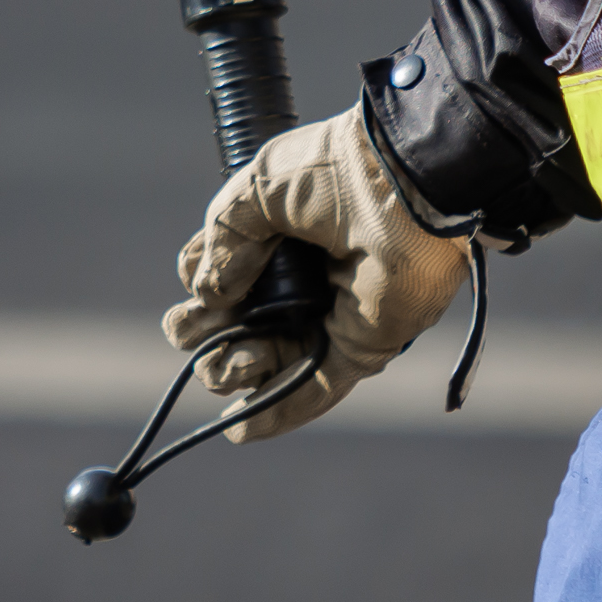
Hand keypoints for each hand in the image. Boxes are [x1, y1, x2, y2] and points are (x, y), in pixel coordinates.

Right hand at [160, 112, 470, 442]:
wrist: (403, 184)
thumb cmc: (333, 172)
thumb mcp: (258, 189)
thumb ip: (223, 239)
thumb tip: (207, 297)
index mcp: (273, 237)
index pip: (217, 276)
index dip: (199, 285)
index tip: (200, 281)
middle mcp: (295, 280)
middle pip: (229, 326)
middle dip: (203, 334)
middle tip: (210, 322)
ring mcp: (326, 317)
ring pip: (262, 363)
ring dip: (231, 369)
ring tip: (243, 357)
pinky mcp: (359, 349)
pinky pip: (314, 390)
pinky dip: (275, 413)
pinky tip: (238, 429)